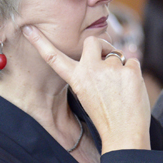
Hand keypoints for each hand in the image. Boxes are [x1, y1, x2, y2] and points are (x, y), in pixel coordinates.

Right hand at [22, 27, 149, 152]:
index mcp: (76, 79)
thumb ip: (91, 74)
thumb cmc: (107, 118)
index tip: (28, 28)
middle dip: (102, 45)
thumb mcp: (88, 96)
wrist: (124, 134)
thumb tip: (104, 54)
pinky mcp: (129, 70)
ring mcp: (110, 69)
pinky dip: (133, 73)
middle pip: (92, 41)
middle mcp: (90, 70)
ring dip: (121, 66)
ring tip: (120, 89)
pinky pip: (132, 61)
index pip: (54, 57)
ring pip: (117, 54)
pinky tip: (131, 89)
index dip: (40, 42)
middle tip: (107, 56)